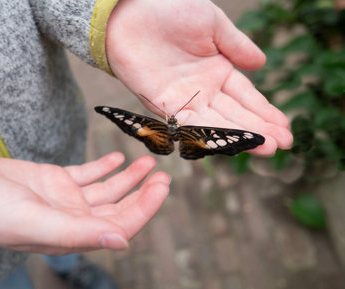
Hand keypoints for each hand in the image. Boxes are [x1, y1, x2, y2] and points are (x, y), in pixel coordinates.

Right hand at [0, 152, 169, 254]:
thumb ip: (80, 233)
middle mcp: (74, 219)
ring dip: (127, 177)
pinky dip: (104, 167)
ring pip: (107, 189)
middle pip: (119, 207)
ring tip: (146, 162)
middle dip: (142, 192)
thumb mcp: (36, 222)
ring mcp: (66, 199)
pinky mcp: (56, 180)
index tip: (162, 186)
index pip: (121, 224)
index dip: (145, 207)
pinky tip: (117, 158)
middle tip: (161, 174)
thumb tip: (123, 242)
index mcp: (73, 235)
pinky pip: (87, 174)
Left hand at [106, 0, 292, 154]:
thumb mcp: (212, 25)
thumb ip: (236, 46)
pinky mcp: (163, 106)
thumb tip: (262, 64)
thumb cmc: (169, 12)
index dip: (265, 112)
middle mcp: (202, 90)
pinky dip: (209, 134)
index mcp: (217, 70)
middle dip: (259, 130)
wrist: (131, 14)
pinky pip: (189, 124)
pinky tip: (230, 144)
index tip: (285, 127)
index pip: (246, 97)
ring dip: (240, 137)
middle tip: (284, 145)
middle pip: (235, 115)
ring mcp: (184, 100)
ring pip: (216, 124)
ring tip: (267, 148)